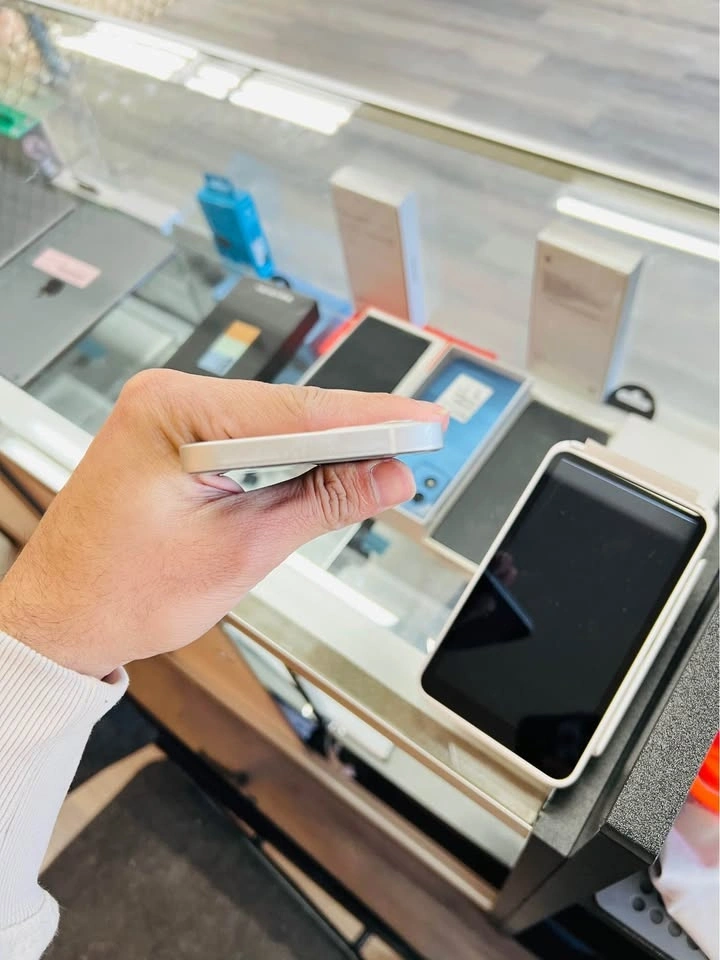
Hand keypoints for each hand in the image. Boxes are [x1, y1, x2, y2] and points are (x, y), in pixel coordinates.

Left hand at [0, 370, 445, 678]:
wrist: (62, 621)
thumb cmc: (118, 592)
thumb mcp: (240, 548)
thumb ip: (323, 503)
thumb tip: (386, 476)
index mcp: (170, 411)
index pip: (297, 411)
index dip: (372, 419)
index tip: (424, 421)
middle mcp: (167, 398)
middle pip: (289, 409)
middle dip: (358, 428)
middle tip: (423, 436)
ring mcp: (170, 415)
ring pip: (275, 422)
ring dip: (331, 443)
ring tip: (392, 452)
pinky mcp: (178, 437)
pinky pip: (252, 436)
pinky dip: (296, 454)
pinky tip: (335, 461)